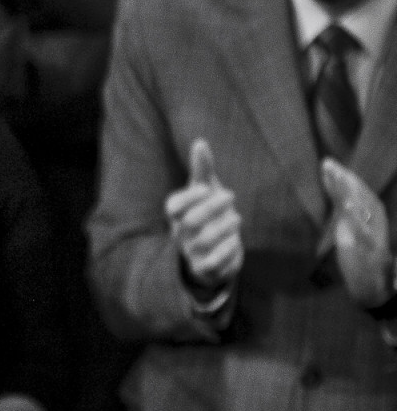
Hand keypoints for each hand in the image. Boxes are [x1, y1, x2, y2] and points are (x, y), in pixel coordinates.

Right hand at [164, 138, 242, 291]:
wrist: (210, 254)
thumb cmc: (207, 215)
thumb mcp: (204, 192)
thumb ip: (202, 169)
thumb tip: (200, 142)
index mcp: (176, 215)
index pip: (174, 206)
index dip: (191, 196)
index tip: (207, 187)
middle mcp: (180, 234)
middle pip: (190, 221)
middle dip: (213, 206)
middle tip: (231, 195)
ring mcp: (192, 253)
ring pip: (205, 240)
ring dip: (226, 226)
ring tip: (237, 218)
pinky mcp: (206, 269)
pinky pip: (215, 262)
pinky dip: (228, 250)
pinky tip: (235, 241)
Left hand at [320, 157, 393, 307]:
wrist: (375, 294)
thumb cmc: (361, 266)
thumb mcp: (350, 237)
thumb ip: (345, 217)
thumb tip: (336, 194)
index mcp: (369, 225)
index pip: (359, 197)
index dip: (346, 180)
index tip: (328, 164)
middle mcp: (375, 230)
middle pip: (364, 199)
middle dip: (347, 180)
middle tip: (328, 163)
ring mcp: (375, 242)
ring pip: (367, 212)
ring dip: (352, 192)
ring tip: (338, 176)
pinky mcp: (373, 256)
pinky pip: (367, 236)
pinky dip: (357, 220)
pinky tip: (347, 206)